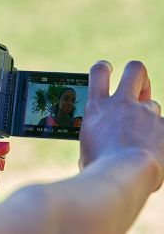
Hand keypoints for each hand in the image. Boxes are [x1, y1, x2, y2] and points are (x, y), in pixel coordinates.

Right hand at [79, 61, 163, 188]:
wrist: (125, 175)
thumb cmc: (99, 167)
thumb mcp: (87, 147)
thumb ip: (96, 136)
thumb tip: (99, 142)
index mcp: (97, 107)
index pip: (99, 72)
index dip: (103, 68)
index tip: (105, 70)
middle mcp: (122, 104)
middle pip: (134, 70)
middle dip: (136, 74)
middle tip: (136, 85)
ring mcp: (146, 113)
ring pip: (152, 104)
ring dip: (148, 116)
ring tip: (142, 138)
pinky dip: (159, 137)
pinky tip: (154, 152)